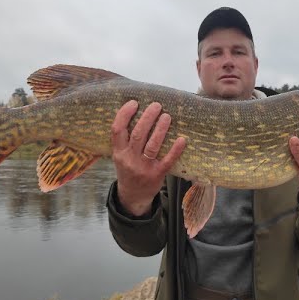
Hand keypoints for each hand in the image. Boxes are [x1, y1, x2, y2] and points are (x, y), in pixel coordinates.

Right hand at [111, 101, 185, 215]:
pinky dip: (175, 150)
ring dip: (160, 129)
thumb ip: (125, 140)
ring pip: (152, 146)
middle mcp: (129, 159)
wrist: (133, 197)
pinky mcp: (157, 175)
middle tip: (157, 105)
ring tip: (167, 116)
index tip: (134, 102)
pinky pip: (167, 160)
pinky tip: (182, 139)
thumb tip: (139, 112)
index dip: (124, 114)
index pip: (117, 130)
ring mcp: (143, 168)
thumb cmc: (128, 170)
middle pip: (137, 135)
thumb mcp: (120, 156)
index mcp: (118, 153)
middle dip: (147, 118)